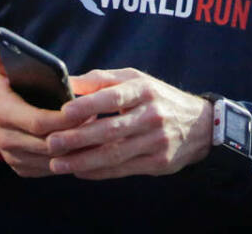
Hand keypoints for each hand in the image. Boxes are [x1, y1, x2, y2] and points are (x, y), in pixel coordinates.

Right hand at [0, 45, 91, 176]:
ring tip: (94, 130)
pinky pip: (50, 169)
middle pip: (50, 144)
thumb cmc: (0, 88)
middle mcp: (6, 139)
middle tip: (97, 119)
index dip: (66, 119)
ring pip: (53, 160)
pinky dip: (69, 160)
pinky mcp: (23, 168)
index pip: (40, 121)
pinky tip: (83, 145)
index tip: (87, 110)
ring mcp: (14, 157)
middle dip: (76, 134)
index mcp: (3, 113)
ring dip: (76, 148)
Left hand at [42, 68, 213, 179]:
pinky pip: (123, 169)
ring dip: (83, 161)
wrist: (200, 125)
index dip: (88, 105)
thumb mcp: (136, 80)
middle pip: (111, 130)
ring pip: (115, 154)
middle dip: (78, 138)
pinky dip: (99, 172)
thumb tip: (67, 81)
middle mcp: (152, 115)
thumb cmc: (158, 98)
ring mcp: (156, 141)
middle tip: (51, 143)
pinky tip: (79, 171)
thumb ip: (102, 80)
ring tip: (58, 163)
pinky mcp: (158, 162)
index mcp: (145, 90)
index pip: (114, 97)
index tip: (63, 112)